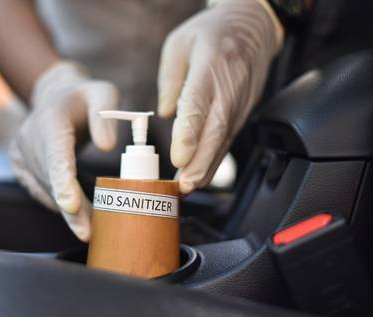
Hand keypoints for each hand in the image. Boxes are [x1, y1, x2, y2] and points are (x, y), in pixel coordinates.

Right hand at [10, 62, 118, 240]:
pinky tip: (77, 214)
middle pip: (51, 180)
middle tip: (89, 233)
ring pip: (46, 190)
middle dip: (70, 209)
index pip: (56, 155)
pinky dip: (58, 204)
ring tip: (92, 225)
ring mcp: (21, 153)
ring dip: (67, 210)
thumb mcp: (103, 94)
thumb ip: (105, 116)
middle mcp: (29, 138)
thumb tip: (108, 147)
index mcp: (50, 120)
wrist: (57, 98)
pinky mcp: (21, 166)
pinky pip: (40, 190)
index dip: (64, 183)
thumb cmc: (86, 98)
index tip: (72, 207)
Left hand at [158, 0, 282, 193]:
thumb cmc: (213, 32)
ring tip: (188, 186)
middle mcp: (229, 87)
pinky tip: (201, 173)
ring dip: (207, 166)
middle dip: (200, 162)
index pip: (199, 103)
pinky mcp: (244, 111)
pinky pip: (228, 139)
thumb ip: (169, 79)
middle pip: (216, 130)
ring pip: (224, 140)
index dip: (190, 133)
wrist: (254, 26)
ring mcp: (240, 102)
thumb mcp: (179, 43)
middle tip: (184, 185)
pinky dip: (215, 159)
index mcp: (210, 65)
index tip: (178, 157)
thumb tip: (165, 113)